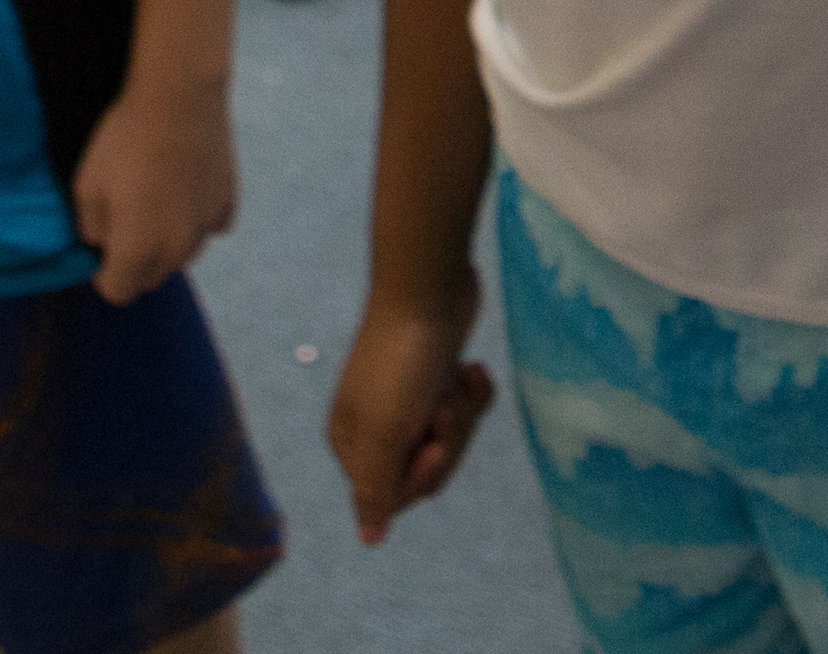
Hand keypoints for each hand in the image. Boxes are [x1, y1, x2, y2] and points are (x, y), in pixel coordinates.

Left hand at [69, 70, 236, 300]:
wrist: (178, 98)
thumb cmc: (123, 142)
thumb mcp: (86, 187)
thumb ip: (90, 230)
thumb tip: (101, 244)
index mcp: (136, 253)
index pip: (117, 292)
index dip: (103, 271)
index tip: (101, 243)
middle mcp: (175, 252)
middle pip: (151, 278)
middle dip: (135, 261)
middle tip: (125, 219)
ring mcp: (205, 228)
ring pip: (182, 256)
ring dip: (166, 242)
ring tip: (156, 201)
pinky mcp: (227, 203)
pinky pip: (210, 227)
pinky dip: (197, 219)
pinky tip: (185, 190)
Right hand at [325, 284, 496, 542]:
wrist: (430, 286)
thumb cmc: (403, 362)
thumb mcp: (386, 433)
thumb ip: (376, 489)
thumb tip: (369, 540)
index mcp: (352, 444)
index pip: (394, 496)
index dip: (422, 475)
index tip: (430, 443)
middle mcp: (377, 427)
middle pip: (428, 470)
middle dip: (448, 440)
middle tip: (444, 404)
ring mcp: (410, 401)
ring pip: (452, 439)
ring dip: (463, 412)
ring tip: (456, 379)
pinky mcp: (440, 379)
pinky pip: (468, 409)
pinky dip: (475, 392)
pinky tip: (472, 369)